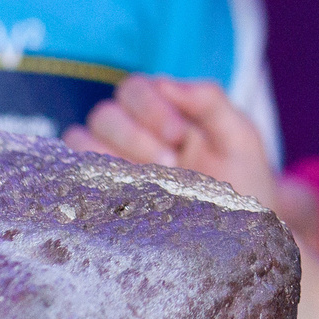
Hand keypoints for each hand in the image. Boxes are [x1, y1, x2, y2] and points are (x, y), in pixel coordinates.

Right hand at [68, 76, 316, 231]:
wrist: (244, 235)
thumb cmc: (243, 180)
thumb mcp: (238, 136)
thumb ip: (209, 100)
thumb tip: (169, 83)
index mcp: (163, 112)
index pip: (133, 89)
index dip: (151, 107)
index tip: (180, 137)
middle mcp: (132, 134)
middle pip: (104, 114)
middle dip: (136, 136)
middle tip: (170, 163)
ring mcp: (113, 165)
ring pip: (82, 140)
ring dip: (114, 156)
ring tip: (152, 181)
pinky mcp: (102, 195)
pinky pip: (74, 176)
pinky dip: (90, 177)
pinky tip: (123, 193)